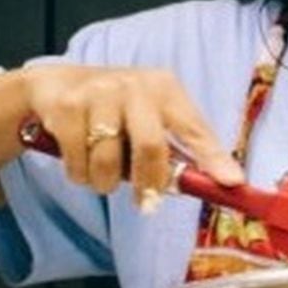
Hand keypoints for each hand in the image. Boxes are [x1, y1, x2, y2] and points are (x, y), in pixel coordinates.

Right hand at [21, 63, 242, 201]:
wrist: (54, 85)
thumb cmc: (114, 112)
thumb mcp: (150, 120)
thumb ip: (179, 150)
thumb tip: (219, 184)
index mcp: (165, 89)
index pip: (195, 129)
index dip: (214, 158)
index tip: (232, 182)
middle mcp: (135, 85)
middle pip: (151, 147)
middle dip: (148, 184)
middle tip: (145, 201)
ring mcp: (99, 92)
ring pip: (109, 162)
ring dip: (105, 181)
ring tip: (102, 171)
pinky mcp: (67, 106)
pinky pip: (77, 163)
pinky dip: (79, 174)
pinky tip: (78, 158)